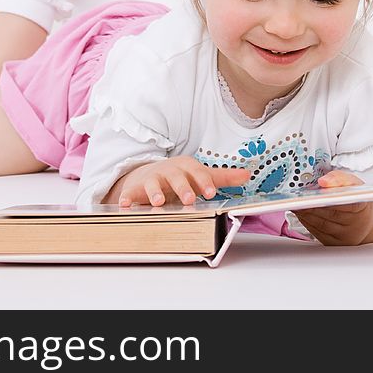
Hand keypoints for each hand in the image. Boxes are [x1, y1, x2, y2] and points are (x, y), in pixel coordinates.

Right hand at [103, 155, 250, 206]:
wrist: (150, 173)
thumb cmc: (180, 177)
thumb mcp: (200, 176)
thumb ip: (223, 178)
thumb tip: (247, 175)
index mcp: (186, 167)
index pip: (197, 172)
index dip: (204, 182)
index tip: (211, 193)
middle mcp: (169, 171)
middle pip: (176, 177)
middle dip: (182, 187)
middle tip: (189, 199)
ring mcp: (152, 179)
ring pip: (153, 183)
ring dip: (155, 192)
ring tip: (158, 202)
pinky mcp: (136, 188)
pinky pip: (130, 192)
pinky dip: (127, 197)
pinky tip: (125, 205)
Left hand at [292, 169, 372, 245]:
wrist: (363, 222)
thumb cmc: (356, 199)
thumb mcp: (354, 184)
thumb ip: (339, 178)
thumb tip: (323, 181)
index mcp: (362, 207)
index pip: (348, 204)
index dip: (331, 199)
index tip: (316, 193)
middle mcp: (354, 225)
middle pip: (330, 215)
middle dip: (312, 205)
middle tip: (297, 197)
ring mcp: (343, 236)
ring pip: (321, 224)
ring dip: (305, 213)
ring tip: (294, 202)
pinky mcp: (331, 242)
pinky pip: (316, 231)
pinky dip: (306, 220)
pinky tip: (299, 211)